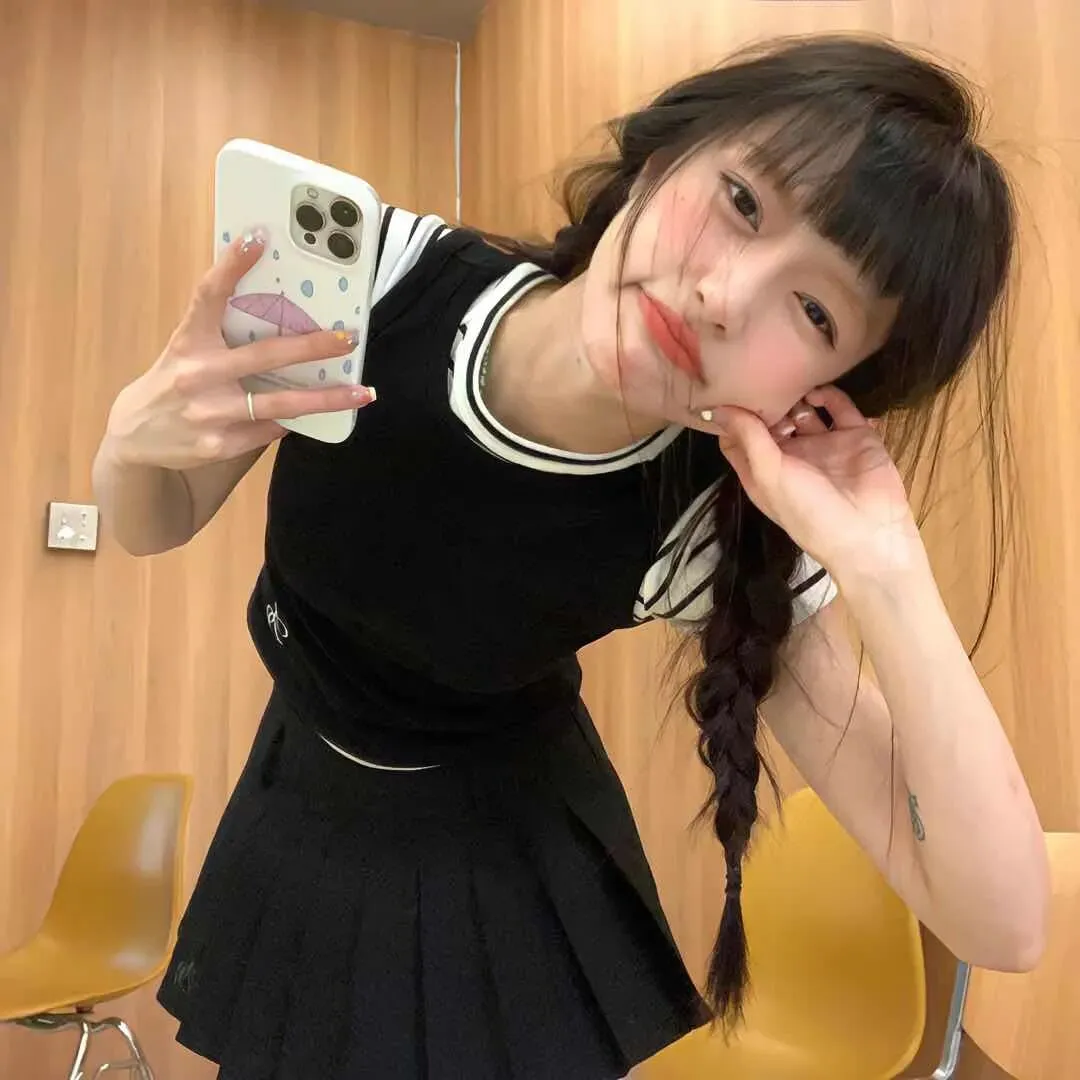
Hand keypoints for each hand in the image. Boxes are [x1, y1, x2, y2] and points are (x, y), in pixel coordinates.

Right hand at [102, 230, 375, 470]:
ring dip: (326, 399)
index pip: (209, 295)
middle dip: (312, 346)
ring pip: (280, 403)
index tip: (258, 237)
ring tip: (362, 393)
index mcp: (189, 341)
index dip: (232, 265)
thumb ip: (221, 333)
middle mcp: (198, 374)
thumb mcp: (186, 349)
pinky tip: (320, 414)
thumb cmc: (173, 383)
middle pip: (265, 354)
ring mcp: (209, 412)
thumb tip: (280, 311)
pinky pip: (271, 429)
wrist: (136, 436)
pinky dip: (296, 421)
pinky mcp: (220, 444)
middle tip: (349, 337)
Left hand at [712, 386, 925, 579]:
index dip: (731, 418)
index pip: (738, 439)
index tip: (723, 390)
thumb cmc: (809, 512)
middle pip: (770, 420)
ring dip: (794, 396)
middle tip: (759, 377)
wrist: (870, 534)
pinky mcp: (855, 436)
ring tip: (787, 380)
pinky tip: (816, 392)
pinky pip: (839, 407)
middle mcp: (792, 457)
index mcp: (764, 472)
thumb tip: (715, 409)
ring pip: (803, 411)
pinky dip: (828, 395)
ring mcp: (824, 445)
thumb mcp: (769, 475)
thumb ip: (747, 438)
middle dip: (764, 401)